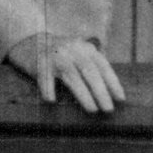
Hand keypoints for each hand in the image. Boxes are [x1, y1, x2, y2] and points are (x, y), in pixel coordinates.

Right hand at [7, 34, 125, 113]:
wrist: (31, 42)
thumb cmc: (62, 56)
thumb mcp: (80, 55)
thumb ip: (93, 68)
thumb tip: (111, 94)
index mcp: (85, 49)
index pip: (103, 66)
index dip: (113, 82)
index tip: (121, 99)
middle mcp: (73, 50)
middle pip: (90, 71)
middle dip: (101, 91)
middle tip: (109, 109)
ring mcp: (56, 56)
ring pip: (72, 76)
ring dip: (83, 94)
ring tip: (92, 110)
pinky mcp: (40, 63)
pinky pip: (44, 78)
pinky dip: (47, 89)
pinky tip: (51, 101)